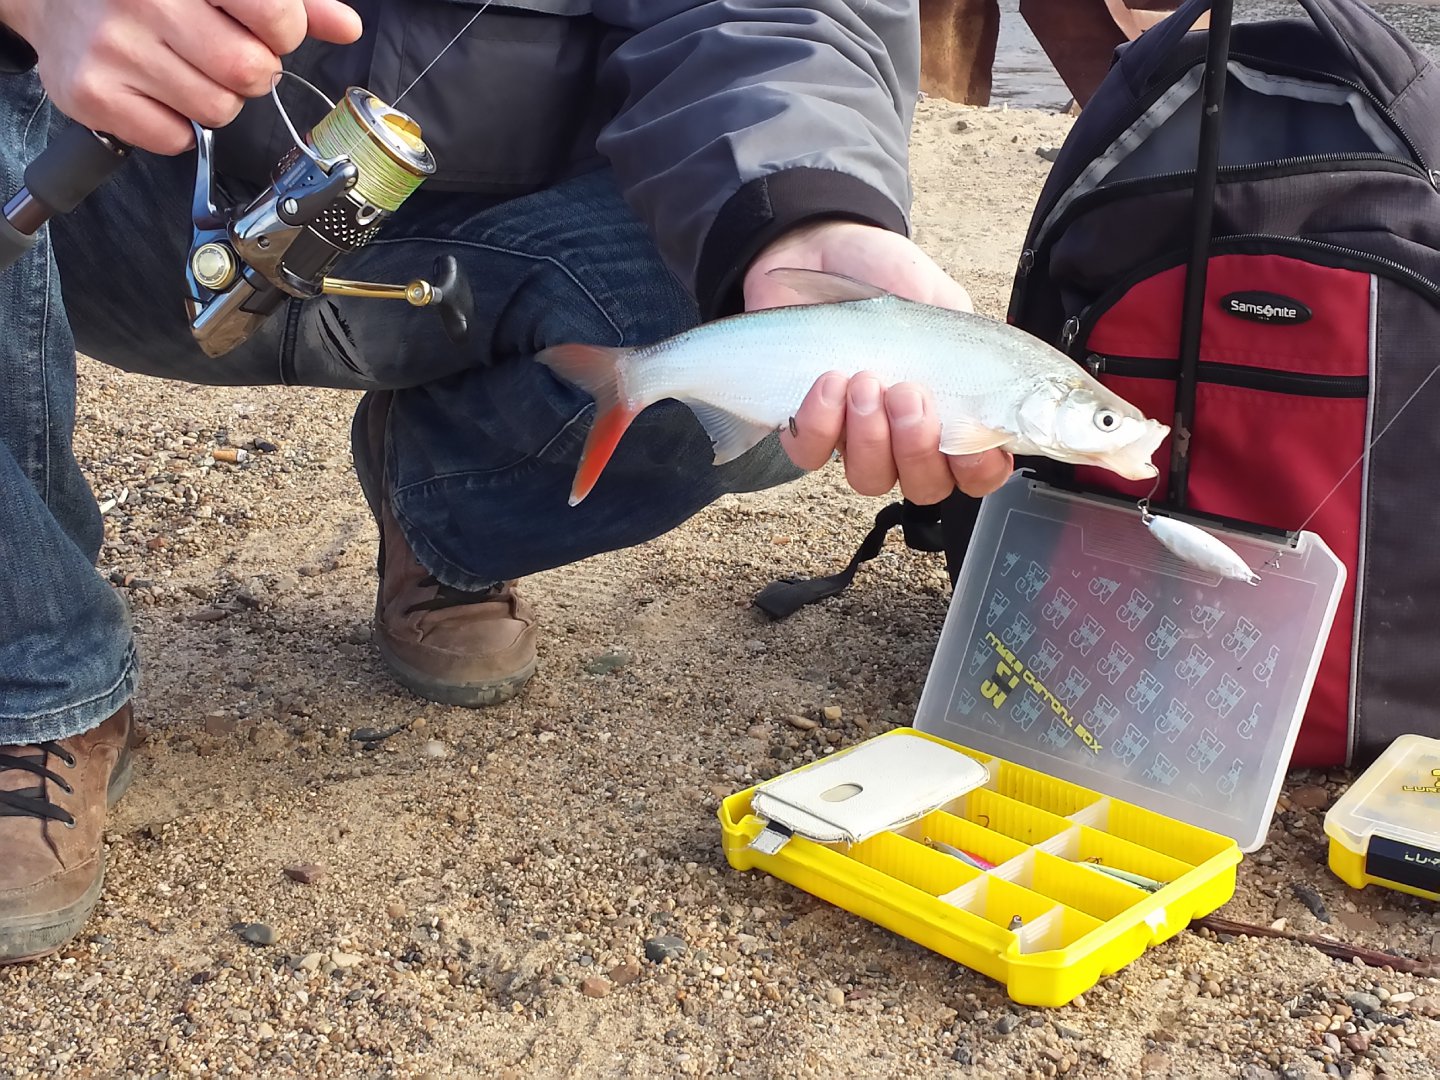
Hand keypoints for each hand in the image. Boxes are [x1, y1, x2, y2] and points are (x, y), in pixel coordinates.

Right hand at [2, 0, 362, 154]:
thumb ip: (290, 2)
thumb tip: (346, 26)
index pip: (277, 17)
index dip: (283, 32)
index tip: (263, 27)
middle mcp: (144, 0)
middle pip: (251, 73)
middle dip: (251, 71)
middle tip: (220, 52)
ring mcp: (112, 47)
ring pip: (219, 111)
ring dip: (215, 99)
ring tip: (182, 68)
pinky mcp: (90, 92)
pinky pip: (176, 139)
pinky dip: (176, 126)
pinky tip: (154, 90)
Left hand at [744, 219, 1013, 503]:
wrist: (819, 246)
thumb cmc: (886, 274)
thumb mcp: (941, 300)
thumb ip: (970, 344)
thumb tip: (991, 378)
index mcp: (952, 413)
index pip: (978, 472)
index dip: (979, 468)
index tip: (971, 436)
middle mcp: (906, 437)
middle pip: (924, 487)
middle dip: (918, 448)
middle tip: (909, 394)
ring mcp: (855, 437)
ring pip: (869, 477)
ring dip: (871, 436)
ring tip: (866, 380)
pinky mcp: (806, 427)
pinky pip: (811, 453)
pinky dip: (821, 423)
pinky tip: (828, 382)